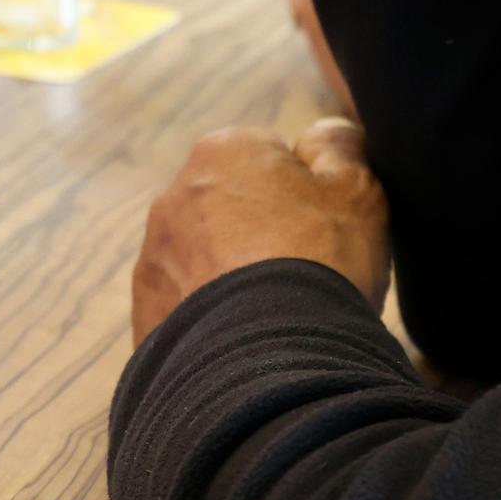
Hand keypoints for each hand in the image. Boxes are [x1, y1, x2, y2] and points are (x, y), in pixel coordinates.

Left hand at [131, 120, 389, 347]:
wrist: (269, 365)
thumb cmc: (320, 263)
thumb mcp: (356, 191)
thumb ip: (339, 148)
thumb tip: (323, 133)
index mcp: (224, 151)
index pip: (269, 158)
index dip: (304, 196)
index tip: (324, 234)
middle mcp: (174, 196)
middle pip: (230, 208)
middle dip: (260, 234)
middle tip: (301, 277)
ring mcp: (152, 259)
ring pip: (203, 259)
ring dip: (230, 279)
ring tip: (274, 320)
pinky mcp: (143, 317)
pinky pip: (185, 310)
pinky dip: (210, 323)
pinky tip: (244, 347)